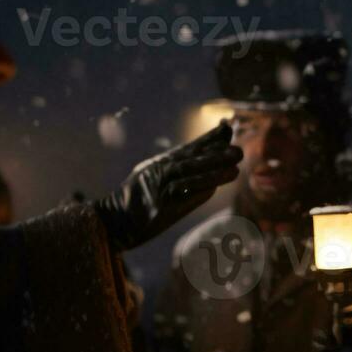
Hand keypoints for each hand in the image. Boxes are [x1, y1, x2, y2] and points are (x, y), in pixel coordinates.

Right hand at [93, 121, 242, 251]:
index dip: (209, 138)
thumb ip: (178, 176)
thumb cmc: (135, 204)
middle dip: (215, 153)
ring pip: (187, 174)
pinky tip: (214, 188)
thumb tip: (208, 176)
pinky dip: (196, 189)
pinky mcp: (156, 204)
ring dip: (212, 171)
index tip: (227, 128)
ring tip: (235, 168)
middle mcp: (157, 171)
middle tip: (238, 150)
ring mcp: (156, 186)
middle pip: (190, 158)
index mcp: (159, 164)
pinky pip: (179, 194)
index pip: (188, 148)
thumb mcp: (154, 183)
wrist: (112, 223)